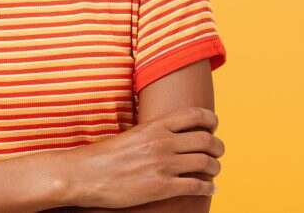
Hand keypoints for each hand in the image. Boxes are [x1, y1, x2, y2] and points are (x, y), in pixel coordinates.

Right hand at [64, 106, 222, 208]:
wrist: (86, 174)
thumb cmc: (106, 155)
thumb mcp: (134, 134)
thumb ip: (155, 131)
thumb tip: (174, 134)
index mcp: (156, 125)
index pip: (196, 115)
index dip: (211, 120)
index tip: (213, 127)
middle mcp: (163, 142)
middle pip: (207, 140)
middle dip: (218, 147)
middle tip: (217, 152)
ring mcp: (164, 165)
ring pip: (207, 163)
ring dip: (215, 167)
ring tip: (213, 171)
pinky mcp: (162, 187)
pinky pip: (197, 186)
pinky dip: (208, 187)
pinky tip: (208, 188)